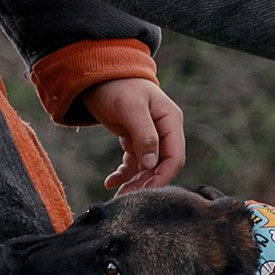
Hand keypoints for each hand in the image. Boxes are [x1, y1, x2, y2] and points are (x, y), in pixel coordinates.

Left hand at [78, 77, 186, 193]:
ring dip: (134, 183)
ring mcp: (151, 136)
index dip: (163, 177)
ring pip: (147, 168)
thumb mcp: (130, 109)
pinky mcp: (136, 140)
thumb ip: (144, 135)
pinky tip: (110, 182)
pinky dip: (123, 174)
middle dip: (146, 183)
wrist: (99, 75)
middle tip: (127, 199)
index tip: (147, 193)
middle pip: (161, 165)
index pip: (175, 156)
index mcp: (170, 121)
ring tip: (117, 197)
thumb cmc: (118, 86)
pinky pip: (134, 163)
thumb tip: (152, 165)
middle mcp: (164, 131)